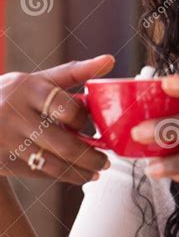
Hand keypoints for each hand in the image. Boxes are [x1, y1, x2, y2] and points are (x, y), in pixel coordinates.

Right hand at [0, 55, 114, 184]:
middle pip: (65, 144)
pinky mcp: (2, 161)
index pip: (67, 108)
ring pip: (53, 164)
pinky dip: (60, 175)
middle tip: (105, 162)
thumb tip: (110, 60)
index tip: (94, 126)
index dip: (84, 120)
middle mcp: (15, 115)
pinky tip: (73, 174)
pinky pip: (38, 173)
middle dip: (91, 157)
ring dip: (80, 172)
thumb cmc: (14, 95)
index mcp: (28, 89)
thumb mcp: (39, 79)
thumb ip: (74, 72)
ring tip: (94, 172)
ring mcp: (7, 140)